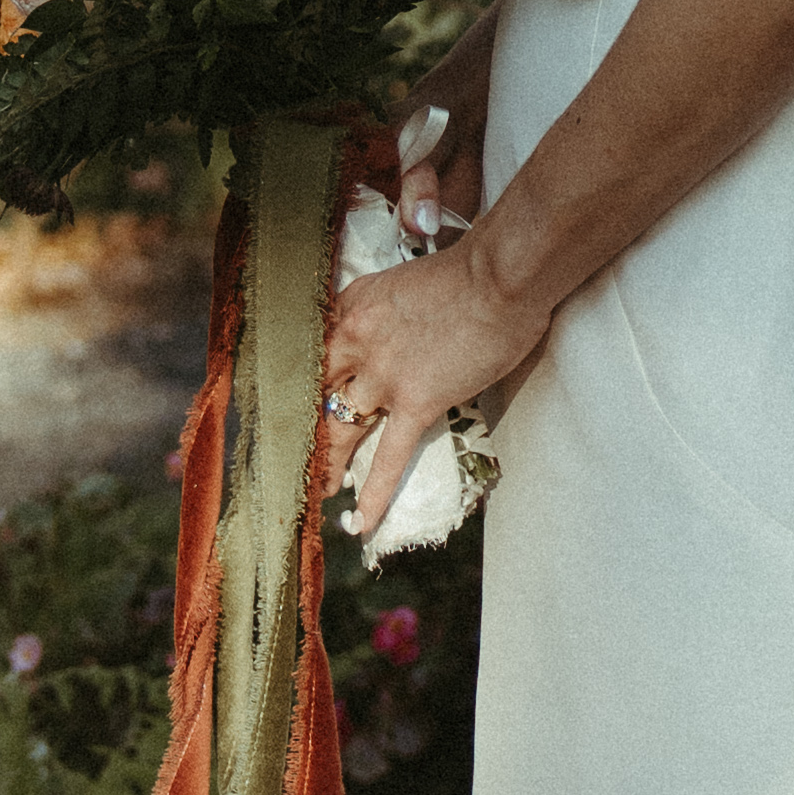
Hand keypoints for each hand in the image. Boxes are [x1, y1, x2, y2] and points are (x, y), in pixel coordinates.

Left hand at [322, 233, 550, 539]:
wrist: (501, 276)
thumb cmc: (469, 271)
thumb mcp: (404, 283)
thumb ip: (386, 310)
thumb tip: (392, 335)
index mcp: (352, 307)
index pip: (313, 349)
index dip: (303, 379)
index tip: (294, 399)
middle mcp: (357, 342)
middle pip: (316, 393)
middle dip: (302, 425)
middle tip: (292, 451)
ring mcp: (383, 376)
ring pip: (341, 429)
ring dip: (329, 462)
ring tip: (319, 488)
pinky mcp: (416, 402)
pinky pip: (390, 457)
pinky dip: (374, 495)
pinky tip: (360, 523)